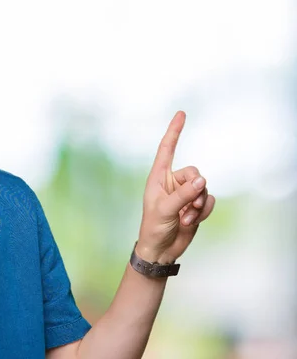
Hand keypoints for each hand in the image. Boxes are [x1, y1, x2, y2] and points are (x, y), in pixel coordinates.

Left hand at [136, 111, 215, 263]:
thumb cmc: (154, 227)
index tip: (181, 113)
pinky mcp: (195, 204)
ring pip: (204, 187)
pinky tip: (191, 222)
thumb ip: (183, 194)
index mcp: (158, 177)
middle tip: (187, 207)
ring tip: (185, 218)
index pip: (167, 149)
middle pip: (194, 172)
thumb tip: (202, 179)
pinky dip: (203, 211)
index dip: (174, 131)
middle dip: (195, 189)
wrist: (162, 249)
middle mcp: (172, 182)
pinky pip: (209, 200)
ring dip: (198, 205)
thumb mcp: (165, 209)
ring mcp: (185, 193)